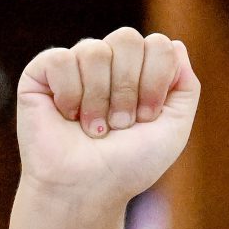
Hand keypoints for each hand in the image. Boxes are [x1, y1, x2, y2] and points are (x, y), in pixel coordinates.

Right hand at [16, 28, 199, 206]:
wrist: (88, 190)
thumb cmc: (129, 165)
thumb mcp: (174, 129)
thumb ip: (186, 86)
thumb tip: (175, 43)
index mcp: (139, 70)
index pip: (158, 45)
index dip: (155, 82)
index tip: (146, 118)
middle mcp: (108, 62)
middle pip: (128, 38)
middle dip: (127, 88)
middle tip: (120, 124)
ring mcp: (75, 65)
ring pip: (94, 50)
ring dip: (99, 98)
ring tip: (94, 128)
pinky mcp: (42, 73)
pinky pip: (62, 59)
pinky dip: (70, 95)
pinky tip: (67, 117)